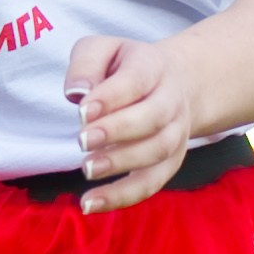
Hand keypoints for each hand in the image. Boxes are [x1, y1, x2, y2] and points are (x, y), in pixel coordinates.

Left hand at [65, 34, 194, 210]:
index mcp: (153, 66)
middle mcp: (171, 100)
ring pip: (158, 151)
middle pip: (153, 117)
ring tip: (87, 168)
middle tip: (82, 141)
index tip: (82, 111)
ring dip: (122, 163)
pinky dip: (122, 196)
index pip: (135, 80)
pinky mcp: (170, 162)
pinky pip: (151, 183)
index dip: (110, 97)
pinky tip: (90, 203)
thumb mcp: (103, 50)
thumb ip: (86, 64)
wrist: (176, 83)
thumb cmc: (125, 68)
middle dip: (117, 130)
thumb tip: (77, 93)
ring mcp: (176, 133)